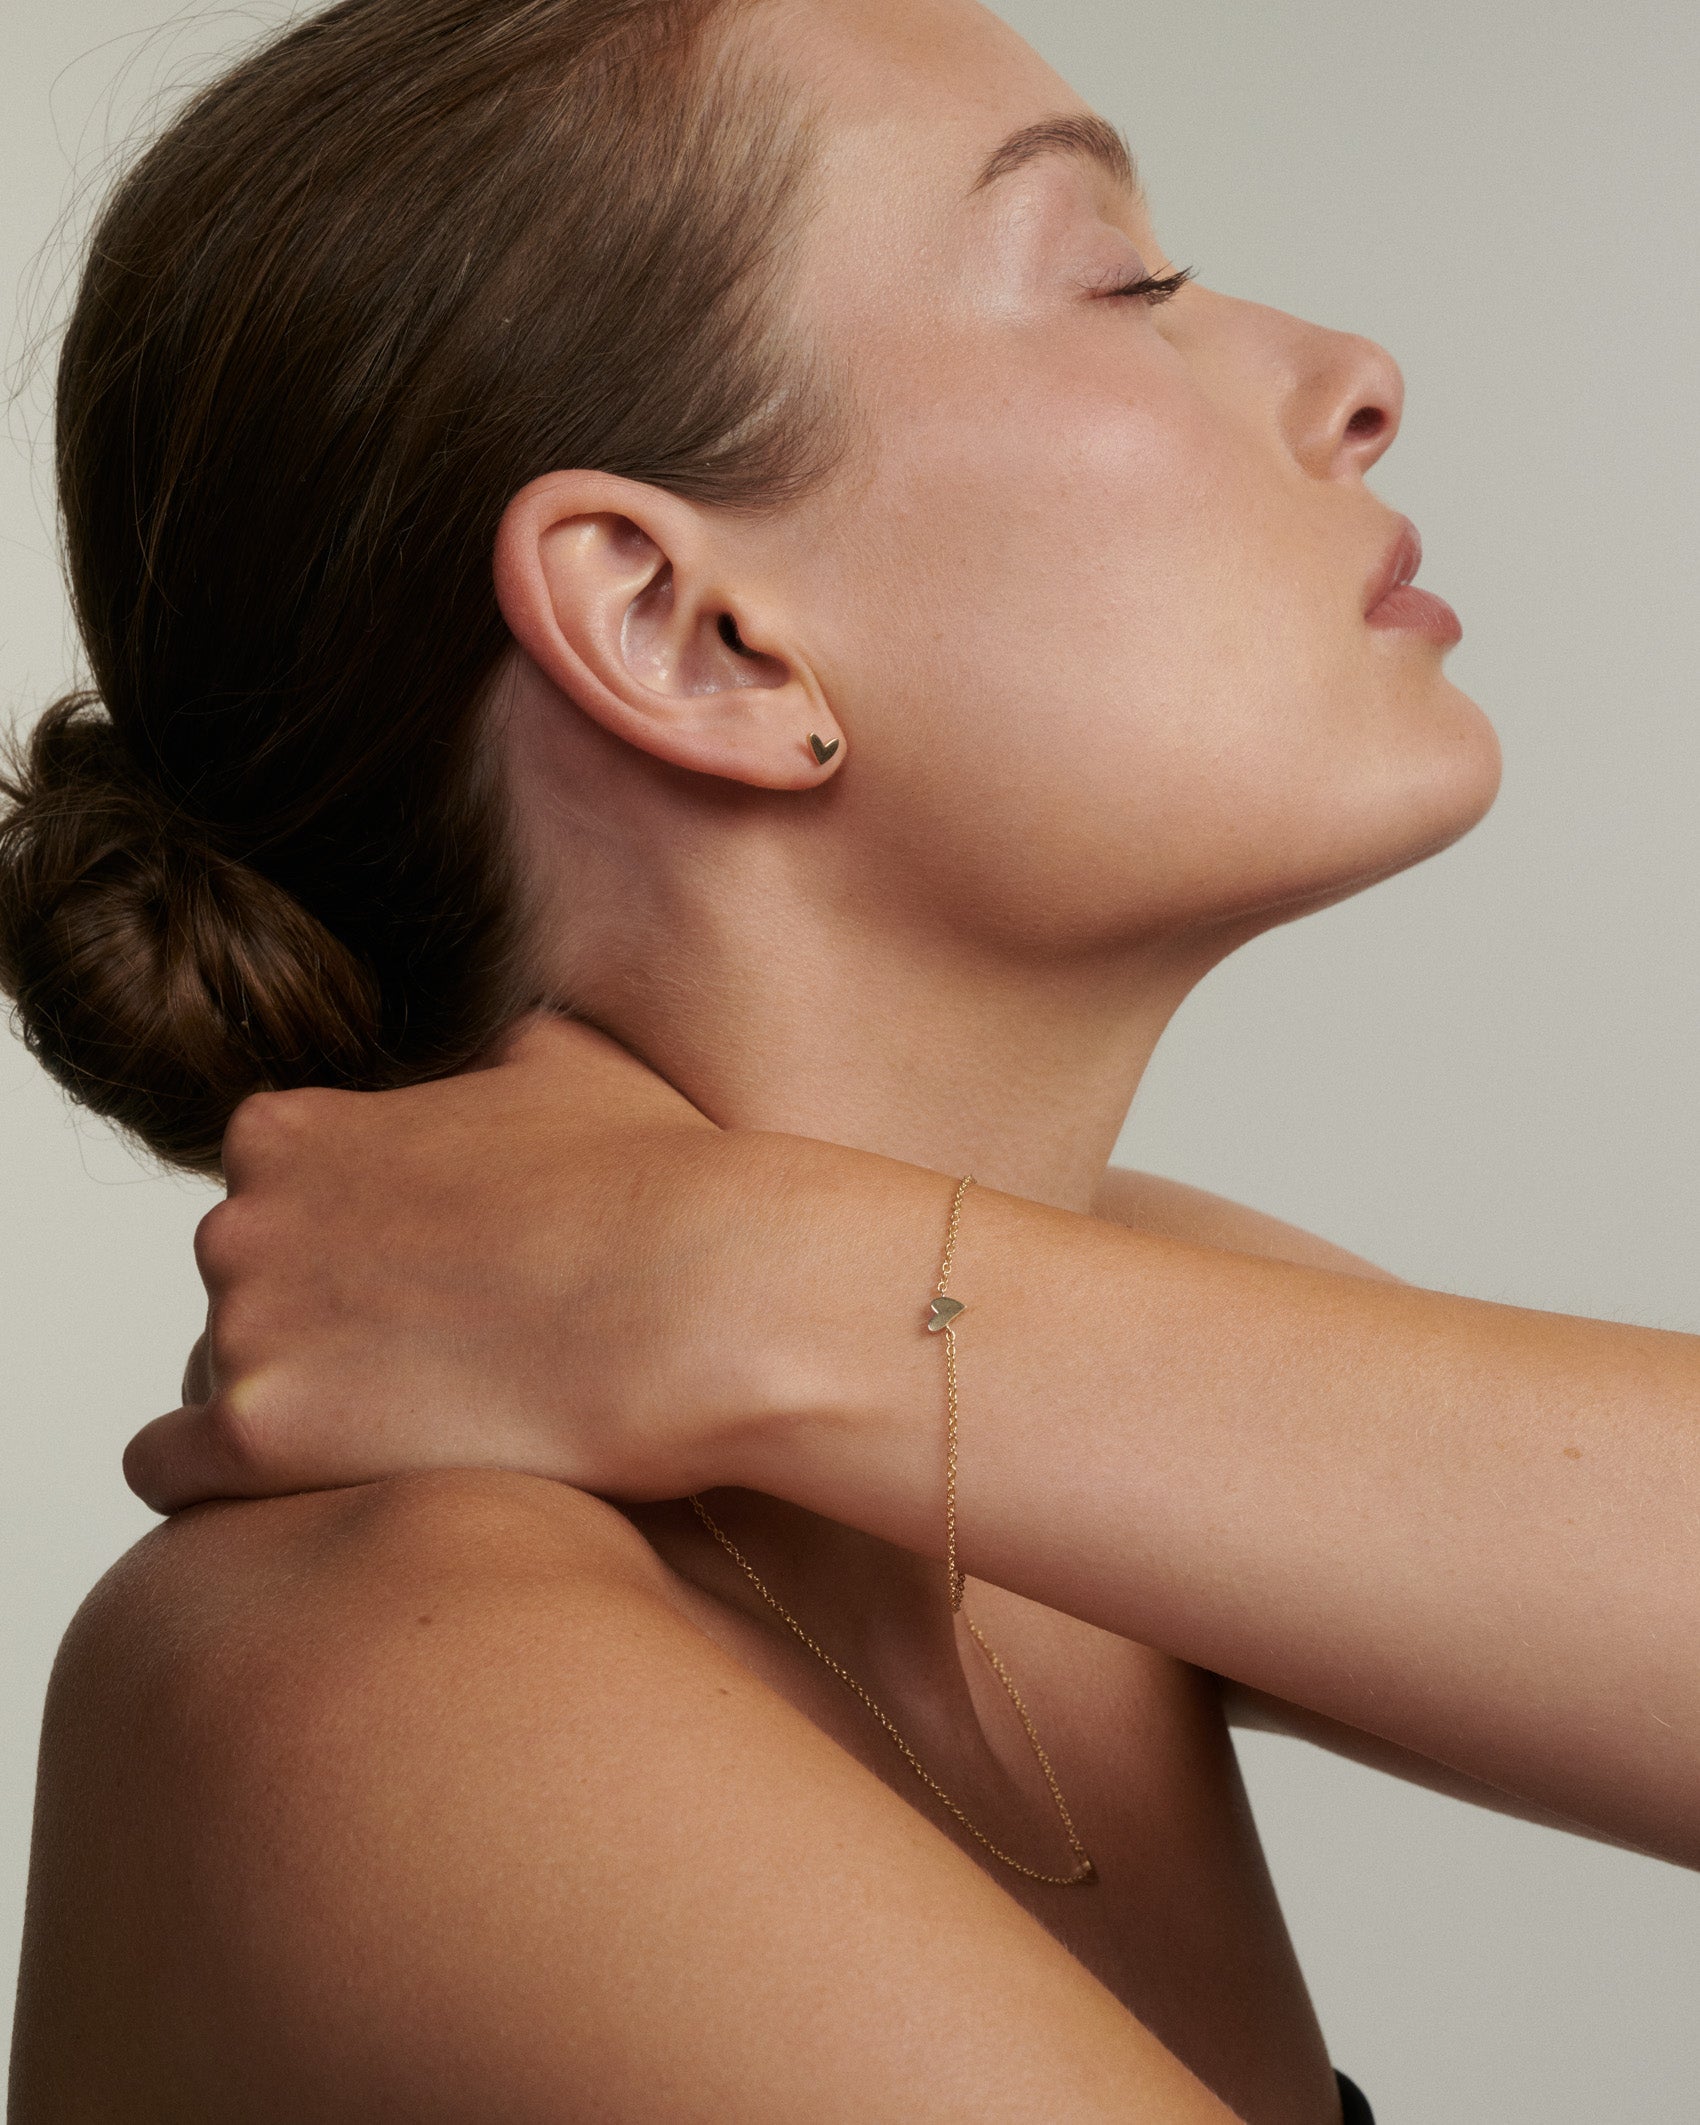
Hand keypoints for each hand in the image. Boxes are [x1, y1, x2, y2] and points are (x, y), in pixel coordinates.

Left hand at [124, 1014, 834, 1511]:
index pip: (268, 1193)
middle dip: (318, 1320)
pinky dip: (224, 1481)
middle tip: (430, 1360)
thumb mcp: (566, 1063)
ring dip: (297, 1402)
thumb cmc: (658, 1181)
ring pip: (218, 1380)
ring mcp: (243, 1324)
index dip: (346, 1239)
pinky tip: (306, 1484)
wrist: (706, 1299)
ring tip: (413, 1428)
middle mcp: (242, 1215)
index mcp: (295, 1130)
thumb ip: (486, 1050)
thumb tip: (496, 1033)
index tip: (419, 1280)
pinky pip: (170, 1470)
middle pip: (242, 1287)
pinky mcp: (258, 1433)